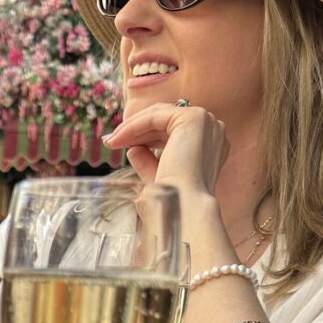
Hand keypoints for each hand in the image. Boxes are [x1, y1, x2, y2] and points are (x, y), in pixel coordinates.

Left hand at [104, 101, 228, 198]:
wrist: (181, 206)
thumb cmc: (171, 200)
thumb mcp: (159, 177)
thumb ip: (148, 162)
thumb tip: (133, 150)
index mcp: (209, 145)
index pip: (171, 131)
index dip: (144, 136)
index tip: (119, 145)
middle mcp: (212, 131)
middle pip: (164, 121)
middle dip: (134, 130)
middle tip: (110, 141)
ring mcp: (205, 122)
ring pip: (158, 115)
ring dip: (131, 127)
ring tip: (110, 142)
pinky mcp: (194, 118)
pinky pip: (155, 116)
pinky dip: (134, 126)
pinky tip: (117, 139)